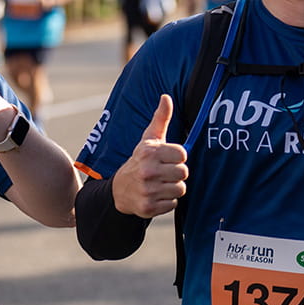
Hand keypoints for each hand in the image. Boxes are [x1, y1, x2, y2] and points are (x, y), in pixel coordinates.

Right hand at [111, 95, 187, 217]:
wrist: (119, 190)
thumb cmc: (140, 160)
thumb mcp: (148, 139)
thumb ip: (160, 118)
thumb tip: (166, 97)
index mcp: (150, 153)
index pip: (183, 154)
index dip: (178, 157)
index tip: (168, 158)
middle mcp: (147, 171)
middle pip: (183, 173)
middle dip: (176, 173)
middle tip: (164, 172)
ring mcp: (147, 190)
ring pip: (180, 189)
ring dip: (172, 188)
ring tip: (160, 183)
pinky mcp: (148, 208)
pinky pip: (173, 204)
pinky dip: (167, 201)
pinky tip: (156, 195)